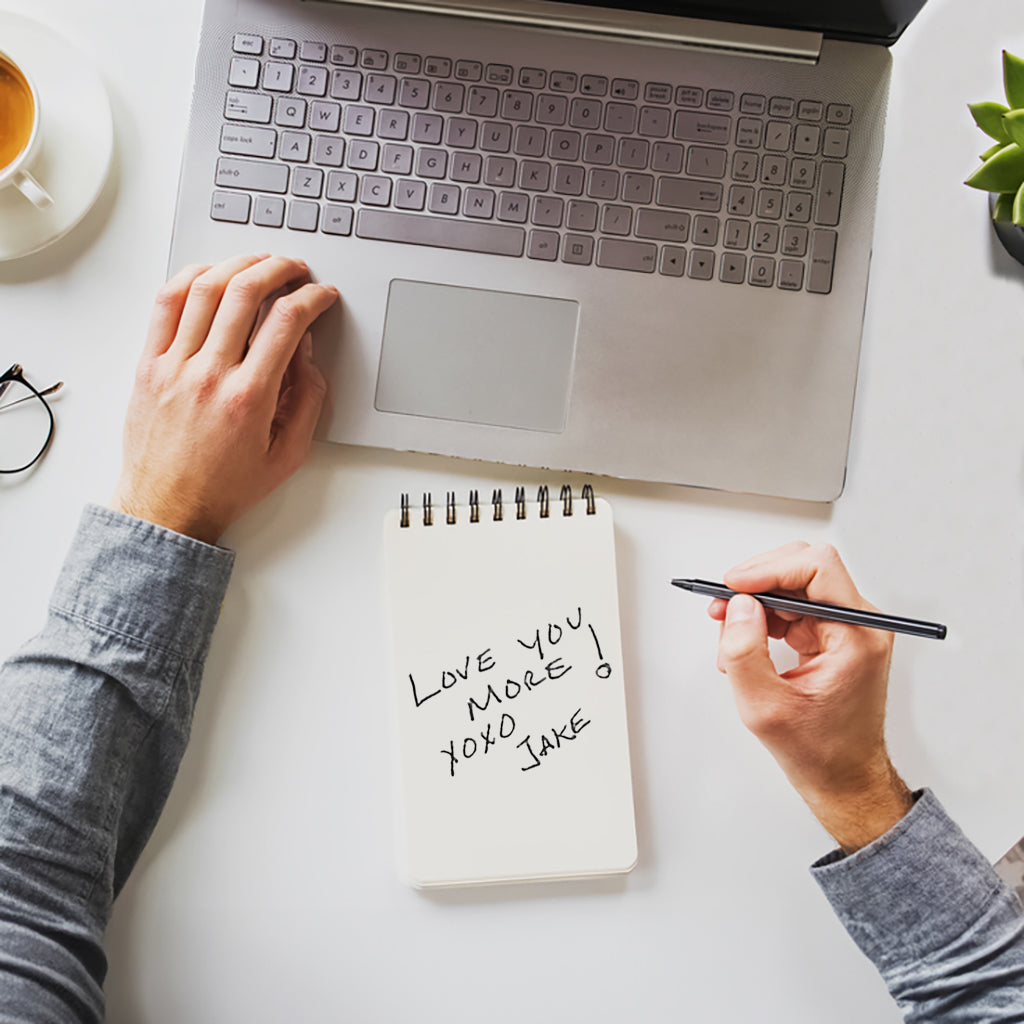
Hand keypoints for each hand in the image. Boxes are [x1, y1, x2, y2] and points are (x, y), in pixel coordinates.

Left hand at [111, 254, 338, 544]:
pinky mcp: (149, 364)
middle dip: (279, 268)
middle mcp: (210, 374)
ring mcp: (174, 365)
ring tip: (258, 263)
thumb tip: (307, 352)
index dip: (313, 298)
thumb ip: (307, 400)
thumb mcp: (288, 454)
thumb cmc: (225, 486)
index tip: (324, 295)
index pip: (287, 322)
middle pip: (245, 291)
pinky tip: (211, 273)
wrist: (169, 507)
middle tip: (295, 268)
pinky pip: (166, 303)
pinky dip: (191, 277)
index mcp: (249, 397)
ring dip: (237, 264)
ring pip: (205, 288)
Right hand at [709, 542, 912, 852]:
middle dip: (757, 582)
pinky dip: (762, 619)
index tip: (734, 585)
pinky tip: (744, 644)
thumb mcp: (765, 707)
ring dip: (754, 603)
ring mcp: (846, 628)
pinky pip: (792, 608)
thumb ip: (744, 651)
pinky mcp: (831, 635)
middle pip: (804, 568)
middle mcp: (859, 624)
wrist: (843, 778)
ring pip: (793, 586)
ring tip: (729, 636)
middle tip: (723, 604)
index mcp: (857, 636)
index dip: (770, 568)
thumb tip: (736, 606)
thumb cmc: (818, 751)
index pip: (817, 568)